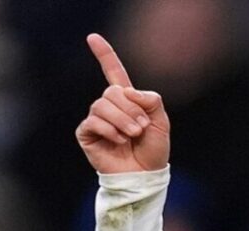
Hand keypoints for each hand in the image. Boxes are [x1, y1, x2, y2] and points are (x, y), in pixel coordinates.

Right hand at [75, 33, 169, 172]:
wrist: (145, 175)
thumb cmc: (153, 150)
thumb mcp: (161, 122)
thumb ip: (151, 100)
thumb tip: (128, 91)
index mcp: (127, 100)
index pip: (113, 72)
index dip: (104, 55)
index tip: (92, 37)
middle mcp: (109, 106)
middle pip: (113, 91)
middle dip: (131, 109)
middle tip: (141, 127)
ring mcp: (97, 119)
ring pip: (103, 105)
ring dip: (122, 120)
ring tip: (132, 135)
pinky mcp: (87, 133)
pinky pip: (94, 121)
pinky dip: (110, 130)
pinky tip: (119, 141)